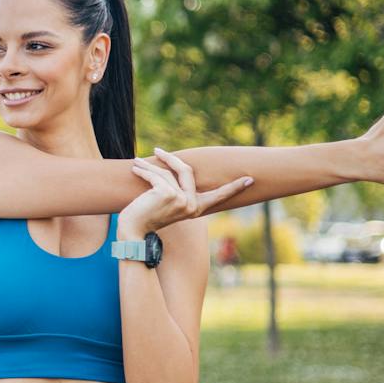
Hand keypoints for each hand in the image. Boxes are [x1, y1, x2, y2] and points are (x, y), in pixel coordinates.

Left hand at [120, 147, 252, 236]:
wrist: (134, 231)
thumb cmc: (148, 217)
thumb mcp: (168, 204)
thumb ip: (177, 191)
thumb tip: (178, 167)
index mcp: (196, 209)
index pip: (218, 196)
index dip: (233, 187)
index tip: (250, 180)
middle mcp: (192, 205)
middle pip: (186, 170)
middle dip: (170, 158)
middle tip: (158, 150)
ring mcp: (181, 200)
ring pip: (166, 173)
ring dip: (149, 166)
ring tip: (137, 162)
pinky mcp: (168, 194)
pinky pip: (156, 176)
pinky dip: (143, 170)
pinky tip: (135, 168)